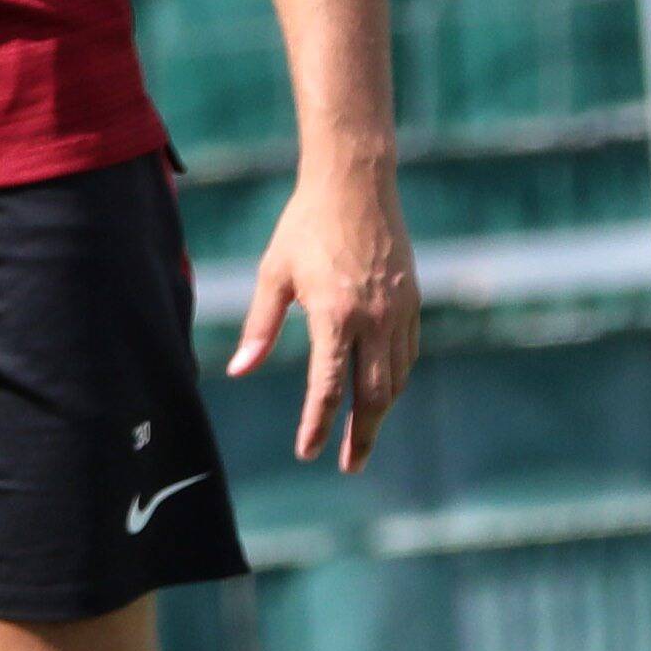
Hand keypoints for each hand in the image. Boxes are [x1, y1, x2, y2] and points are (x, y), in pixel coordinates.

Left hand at [228, 164, 419, 470]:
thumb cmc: (305, 226)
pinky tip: (380, 394)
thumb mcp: (273, 274)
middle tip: (349, 466)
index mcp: (335, 315)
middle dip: (361, 436)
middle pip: (373, 396)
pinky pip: (407, 355)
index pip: (328, 386)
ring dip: (380, 413)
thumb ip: (259, 326)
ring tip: (361, 438)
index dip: (317, 425)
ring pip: (395, 379)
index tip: (307, 452)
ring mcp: (399, 311)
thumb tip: (238, 371)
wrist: (356, 184)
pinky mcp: (412, 301)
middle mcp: (374, 319)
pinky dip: (394, 382)